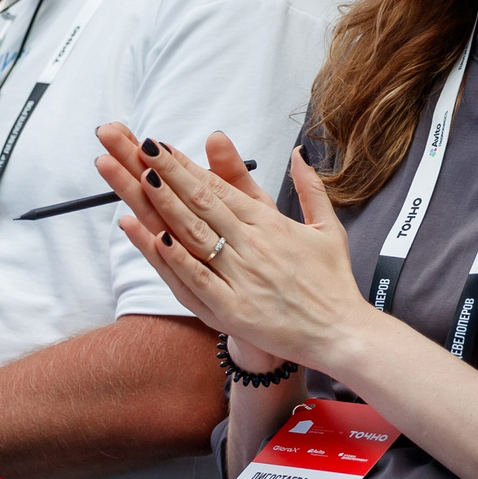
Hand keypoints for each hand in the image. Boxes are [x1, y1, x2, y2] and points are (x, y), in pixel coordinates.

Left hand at [92, 123, 368, 375]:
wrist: (342, 334)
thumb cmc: (332, 283)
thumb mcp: (327, 227)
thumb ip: (311, 187)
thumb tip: (298, 153)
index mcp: (270, 224)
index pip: (219, 187)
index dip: (185, 165)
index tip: (157, 145)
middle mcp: (252, 244)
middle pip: (200, 201)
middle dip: (165, 171)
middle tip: (134, 144)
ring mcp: (241, 277)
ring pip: (194, 234)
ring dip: (162, 204)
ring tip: (136, 177)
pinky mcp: (233, 310)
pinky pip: (197, 279)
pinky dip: (173, 258)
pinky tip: (150, 236)